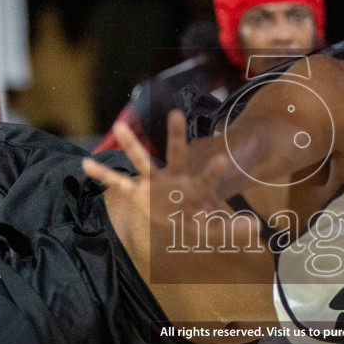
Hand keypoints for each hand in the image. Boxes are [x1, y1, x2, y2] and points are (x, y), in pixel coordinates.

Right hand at [83, 111, 255, 272]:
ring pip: (142, 161)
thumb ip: (230, 228)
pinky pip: (117, 183)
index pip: (204, 180)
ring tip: (118, 127)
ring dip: (131, 146)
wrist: (167, 220)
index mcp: (193, 189)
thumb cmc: (191, 219)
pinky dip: (103, 175)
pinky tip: (86, 165)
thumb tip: (257, 228)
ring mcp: (152, 184)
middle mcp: (172, 180)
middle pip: (175, 156)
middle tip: (176, 115)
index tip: (221, 159)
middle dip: (176, 138)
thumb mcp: (210, 228)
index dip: (210, 172)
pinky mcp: (135, 192)